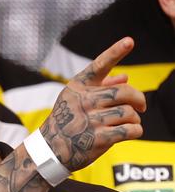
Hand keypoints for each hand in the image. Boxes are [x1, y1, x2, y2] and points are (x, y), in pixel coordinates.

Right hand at [40, 37, 145, 171]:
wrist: (50, 150)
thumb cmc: (67, 121)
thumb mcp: (76, 101)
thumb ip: (100, 88)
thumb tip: (125, 77)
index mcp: (77, 87)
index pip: (98, 66)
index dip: (115, 52)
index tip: (129, 41)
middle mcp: (82, 101)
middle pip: (124, 92)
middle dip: (138, 99)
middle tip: (141, 106)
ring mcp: (89, 121)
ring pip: (128, 113)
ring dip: (134, 118)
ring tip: (129, 122)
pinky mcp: (97, 140)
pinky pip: (130, 130)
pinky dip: (136, 130)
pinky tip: (131, 131)